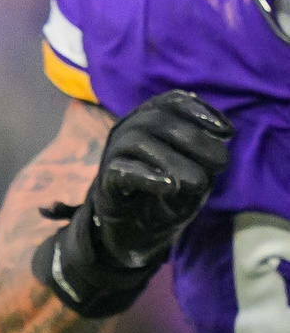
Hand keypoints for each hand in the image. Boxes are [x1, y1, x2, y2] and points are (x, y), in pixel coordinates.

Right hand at [81, 90, 229, 270]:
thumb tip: (214, 146)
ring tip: (198, 182)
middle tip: (222, 164)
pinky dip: (148, 176)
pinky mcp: (105, 182)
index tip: (228, 133)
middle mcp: (129, 130)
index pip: (173, 102)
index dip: (201, 112)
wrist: (137, 230)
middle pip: (158, 120)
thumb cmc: (168, 193)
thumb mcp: (195, 170)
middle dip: (195, 139)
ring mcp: (113, 154)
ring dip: (173, 160)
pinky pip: (121, 171)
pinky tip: (170, 186)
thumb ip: (203, 156)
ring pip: (138, 141)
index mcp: (151, 120)